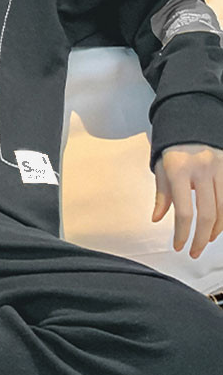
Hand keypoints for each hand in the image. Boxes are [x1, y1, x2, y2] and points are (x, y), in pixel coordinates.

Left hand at [152, 143, 222, 257]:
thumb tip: (158, 218)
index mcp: (180, 171)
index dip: (182, 233)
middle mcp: (202, 169)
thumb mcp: (160, 169)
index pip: (184, 211)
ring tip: (205, 240)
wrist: (191, 122)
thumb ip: (162, 195)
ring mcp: (219, 168)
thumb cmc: (172, 148)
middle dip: (200, 238)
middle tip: (194, 251)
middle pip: (207, 214)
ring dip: (215, 229)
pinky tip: (217, 226)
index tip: (178, 246)